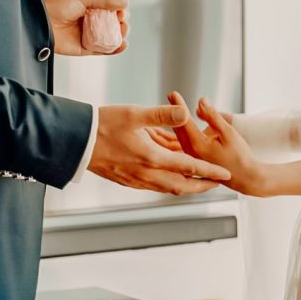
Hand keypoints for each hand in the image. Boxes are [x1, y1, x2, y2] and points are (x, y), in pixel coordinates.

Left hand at [44, 0, 128, 55]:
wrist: (43, 24)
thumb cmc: (57, 7)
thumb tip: (123, 2)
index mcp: (89, 6)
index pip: (110, 8)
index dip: (118, 8)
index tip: (122, 8)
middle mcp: (91, 21)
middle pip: (113, 23)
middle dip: (121, 21)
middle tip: (121, 20)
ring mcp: (89, 35)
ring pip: (111, 37)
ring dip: (121, 34)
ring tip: (123, 30)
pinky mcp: (86, 48)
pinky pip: (103, 50)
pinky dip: (115, 49)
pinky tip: (122, 45)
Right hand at [87, 102, 231, 194]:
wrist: (75, 142)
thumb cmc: (103, 125)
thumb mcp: (134, 114)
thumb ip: (161, 114)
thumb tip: (185, 112)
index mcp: (151, 158)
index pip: (188, 167)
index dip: (209, 170)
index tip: (225, 174)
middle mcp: (145, 174)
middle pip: (181, 186)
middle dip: (202, 186)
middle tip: (217, 184)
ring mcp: (135, 179)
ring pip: (167, 188)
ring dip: (186, 186)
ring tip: (198, 181)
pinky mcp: (126, 179)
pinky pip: (153, 186)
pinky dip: (168, 183)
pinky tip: (169, 176)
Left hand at [168, 93, 266, 196]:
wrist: (246, 178)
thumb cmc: (240, 155)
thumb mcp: (228, 133)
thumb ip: (213, 117)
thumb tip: (200, 101)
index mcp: (197, 145)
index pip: (184, 121)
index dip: (178, 106)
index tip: (173, 93)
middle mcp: (190, 153)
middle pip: (179, 128)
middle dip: (175, 111)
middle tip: (171, 95)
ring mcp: (191, 158)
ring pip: (180, 136)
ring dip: (178, 121)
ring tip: (174, 107)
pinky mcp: (195, 160)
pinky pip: (184, 142)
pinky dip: (182, 131)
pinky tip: (181, 124)